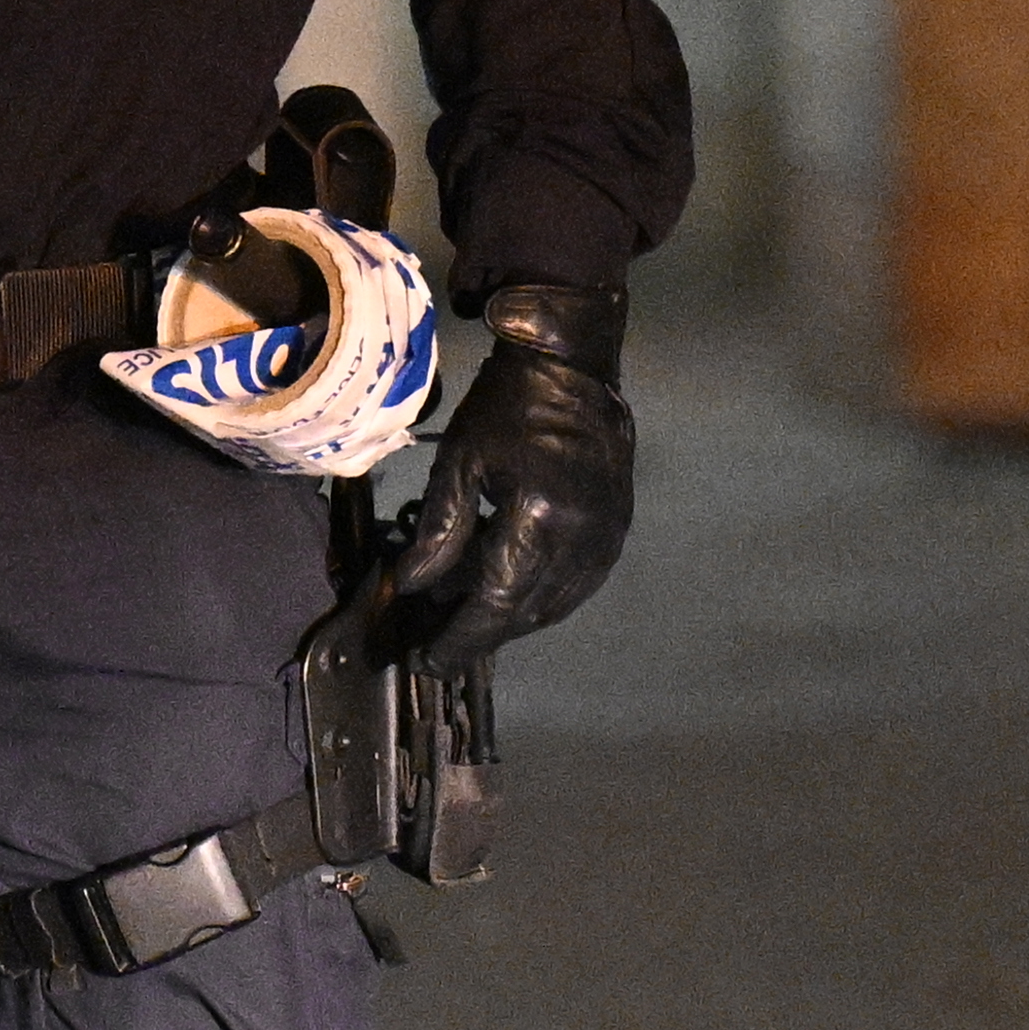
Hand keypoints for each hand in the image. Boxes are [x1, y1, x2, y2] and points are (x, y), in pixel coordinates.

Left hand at [382, 283, 631, 664]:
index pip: (495, 602)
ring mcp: (607, 541)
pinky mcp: (615, 535)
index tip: (427, 660)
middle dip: (479, 635)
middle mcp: (582, 541)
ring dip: (507, 621)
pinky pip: (574, 588)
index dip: (460, 638)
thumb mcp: (460, 463)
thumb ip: (439, 530)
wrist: (572, 369)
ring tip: (462, 618)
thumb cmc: (508, 406)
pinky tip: (504, 594)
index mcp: (541, 520)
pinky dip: (536, 600)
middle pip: (525, 613)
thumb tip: (413, 585)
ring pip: (552, 607)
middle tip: (435, 644)